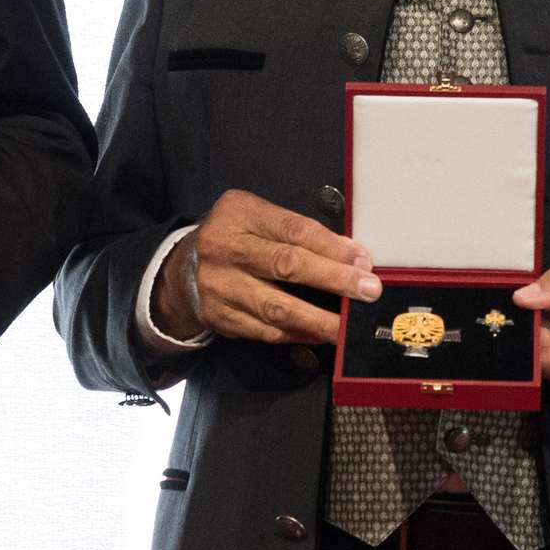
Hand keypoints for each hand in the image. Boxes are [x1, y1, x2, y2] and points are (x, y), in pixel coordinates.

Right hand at [150, 190, 379, 349]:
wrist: (181, 270)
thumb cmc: (235, 238)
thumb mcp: (259, 219)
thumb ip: (299, 232)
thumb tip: (351, 255)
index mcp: (238, 214)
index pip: (293, 230)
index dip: (332, 247)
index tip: (363, 261)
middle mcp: (224, 248)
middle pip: (286, 266)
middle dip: (333, 279)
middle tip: (368, 291)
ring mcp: (219, 287)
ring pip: (276, 307)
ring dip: (319, 319)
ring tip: (348, 325)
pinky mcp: (221, 318)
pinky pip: (266, 332)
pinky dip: (298, 335)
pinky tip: (320, 335)